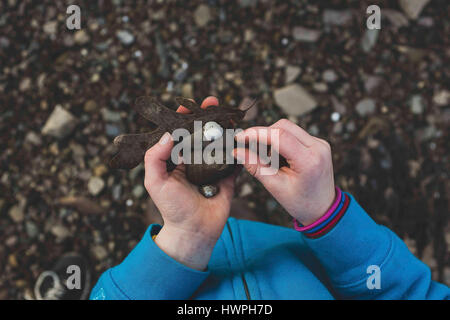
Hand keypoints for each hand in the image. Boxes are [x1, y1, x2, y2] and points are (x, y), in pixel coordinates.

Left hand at [144, 97, 235, 270]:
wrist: (195, 231)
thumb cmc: (172, 208)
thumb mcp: (155, 182)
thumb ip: (155, 158)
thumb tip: (168, 135)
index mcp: (175, 160)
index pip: (179, 133)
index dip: (183, 118)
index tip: (189, 105)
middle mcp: (194, 160)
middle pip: (201, 133)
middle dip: (206, 117)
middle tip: (213, 102)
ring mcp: (212, 167)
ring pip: (219, 143)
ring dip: (224, 128)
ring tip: (229, 114)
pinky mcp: (227, 177)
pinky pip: (234, 159)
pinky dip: (239, 148)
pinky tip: (242, 135)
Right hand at [234, 119, 334, 225]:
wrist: (323, 209)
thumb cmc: (301, 202)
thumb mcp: (275, 186)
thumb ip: (255, 166)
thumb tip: (237, 151)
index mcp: (309, 160)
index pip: (279, 136)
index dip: (256, 133)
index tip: (240, 137)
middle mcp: (318, 147)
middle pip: (283, 126)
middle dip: (263, 135)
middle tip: (251, 149)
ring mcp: (320, 143)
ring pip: (288, 128)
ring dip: (272, 138)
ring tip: (270, 160)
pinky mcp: (318, 143)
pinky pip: (295, 134)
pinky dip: (282, 141)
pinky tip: (280, 158)